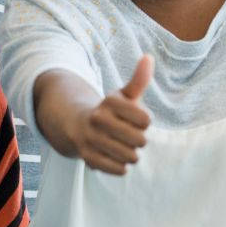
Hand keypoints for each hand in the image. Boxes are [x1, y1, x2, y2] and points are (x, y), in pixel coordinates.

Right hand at [69, 55, 152, 174]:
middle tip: (131, 137)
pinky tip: (115, 158)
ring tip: (123, 148)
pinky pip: (118, 169)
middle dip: (140, 141)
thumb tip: (148, 57)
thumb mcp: (123, 95)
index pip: (146, 120)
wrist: (76, 126)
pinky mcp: (88, 157)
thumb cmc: (109, 111)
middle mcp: (98, 118)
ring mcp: (91, 139)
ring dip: (131, 155)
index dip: (145, 122)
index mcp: (110, 102)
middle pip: (140, 140)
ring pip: (130, 156)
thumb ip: (139, 79)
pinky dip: (121, 167)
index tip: (136, 119)